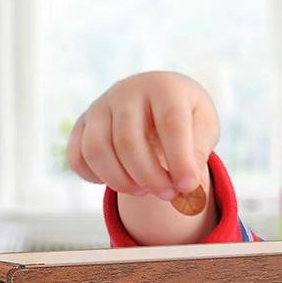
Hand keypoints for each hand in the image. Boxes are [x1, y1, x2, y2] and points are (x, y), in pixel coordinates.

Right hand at [67, 71, 219, 199]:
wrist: (160, 100)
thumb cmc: (187, 117)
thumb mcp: (205, 126)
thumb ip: (200, 150)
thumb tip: (187, 181)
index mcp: (164, 88)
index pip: (170, 125)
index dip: (179, 160)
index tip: (187, 186)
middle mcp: (127, 91)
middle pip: (128, 142)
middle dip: (150, 178)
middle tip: (168, 195)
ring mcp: (100, 106)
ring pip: (98, 150)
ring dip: (121, 181)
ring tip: (144, 191)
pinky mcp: (82, 124)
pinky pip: (77, 157)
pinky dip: (95, 178)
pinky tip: (121, 182)